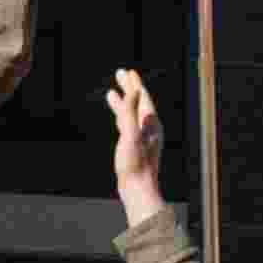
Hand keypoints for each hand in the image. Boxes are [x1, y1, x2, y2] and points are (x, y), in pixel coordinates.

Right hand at [106, 69, 165, 226]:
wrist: (138, 190)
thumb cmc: (135, 164)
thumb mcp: (130, 134)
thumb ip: (130, 112)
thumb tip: (134, 89)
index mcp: (151, 124)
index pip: (142, 97)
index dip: (134, 84)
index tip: (127, 72)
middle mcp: (150, 129)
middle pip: (138, 103)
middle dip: (129, 89)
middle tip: (119, 74)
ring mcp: (144, 139)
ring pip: (132, 114)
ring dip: (123, 103)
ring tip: (111, 94)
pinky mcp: (136, 148)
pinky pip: (129, 126)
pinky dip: (122, 118)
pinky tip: (117, 120)